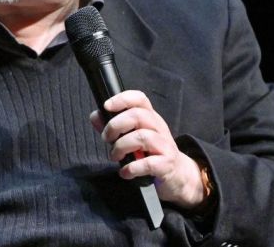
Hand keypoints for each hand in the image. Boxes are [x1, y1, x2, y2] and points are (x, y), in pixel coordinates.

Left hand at [90, 90, 206, 209]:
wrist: (178, 175)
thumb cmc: (151, 153)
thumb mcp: (133, 137)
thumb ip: (114, 127)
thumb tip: (95, 116)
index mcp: (150, 118)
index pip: (140, 98)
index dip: (122, 99)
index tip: (106, 107)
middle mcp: (159, 128)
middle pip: (138, 116)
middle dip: (115, 126)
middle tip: (106, 139)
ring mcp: (165, 146)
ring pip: (143, 137)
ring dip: (121, 147)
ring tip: (114, 156)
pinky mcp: (167, 164)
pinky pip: (149, 163)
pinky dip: (132, 168)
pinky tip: (125, 172)